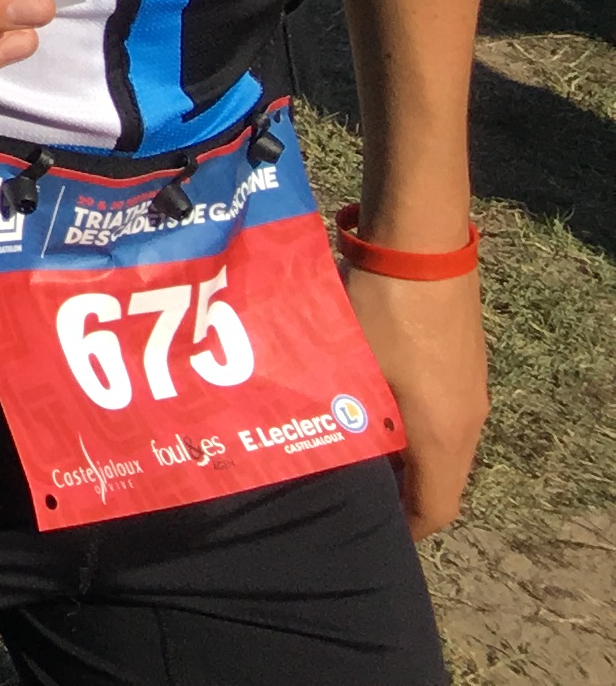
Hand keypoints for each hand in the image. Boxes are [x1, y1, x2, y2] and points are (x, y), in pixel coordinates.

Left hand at [348, 265, 484, 535]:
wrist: (421, 241)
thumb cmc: (384, 308)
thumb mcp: (350, 367)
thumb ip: (336, 411)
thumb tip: (300, 439)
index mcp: (445, 435)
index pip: (435, 509)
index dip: (402, 528)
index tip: (364, 528)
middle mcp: (468, 420)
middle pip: (438, 480)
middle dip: (395, 491)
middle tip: (345, 487)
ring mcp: (469, 389)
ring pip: (437, 445)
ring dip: (399, 453)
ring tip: (348, 448)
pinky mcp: (461, 362)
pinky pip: (438, 413)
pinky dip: (408, 422)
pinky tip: (366, 404)